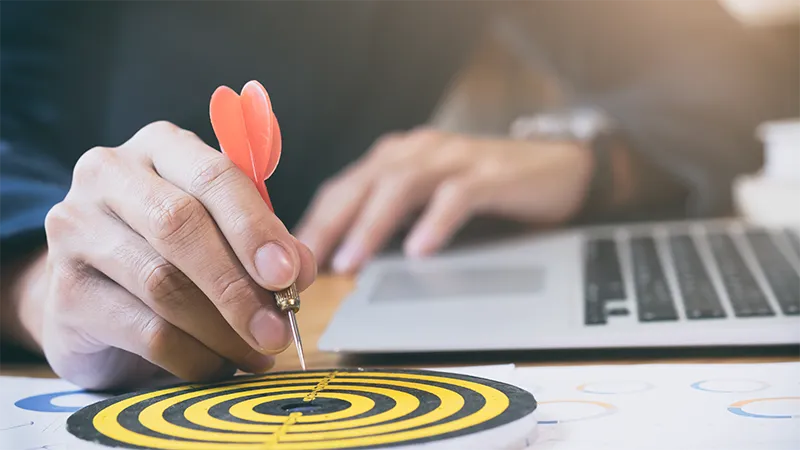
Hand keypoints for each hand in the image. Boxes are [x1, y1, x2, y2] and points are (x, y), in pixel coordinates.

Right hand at [20, 121, 315, 389]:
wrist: (95, 293)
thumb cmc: (174, 251)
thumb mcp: (224, 233)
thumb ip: (265, 243)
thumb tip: (301, 270)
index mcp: (160, 147)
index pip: (213, 175)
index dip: (254, 227)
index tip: (287, 274)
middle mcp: (109, 175)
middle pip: (180, 226)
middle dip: (238, 284)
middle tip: (277, 328)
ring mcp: (76, 230)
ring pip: (162, 283)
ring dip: (222, 329)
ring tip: (257, 352)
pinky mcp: (64, 293)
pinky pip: (143, 330)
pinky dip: (193, 355)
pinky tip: (218, 364)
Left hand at [295, 128, 593, 272]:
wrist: (557, 168)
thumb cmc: (485, 189)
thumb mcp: (429, 200)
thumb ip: (391, 218)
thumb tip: (343, 257)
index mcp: (399, 158)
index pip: (344, 187)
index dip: (316, 221)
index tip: (290, 257)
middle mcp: (420, 151)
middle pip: (363, 183)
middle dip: (331, 223)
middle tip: (307, 262)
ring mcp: (456, 159)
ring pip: (402, 185)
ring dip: (372, 224)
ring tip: (351, 261)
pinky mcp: (492, 173)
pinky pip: (457, 195)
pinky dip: (435, 222)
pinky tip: (419, 250)